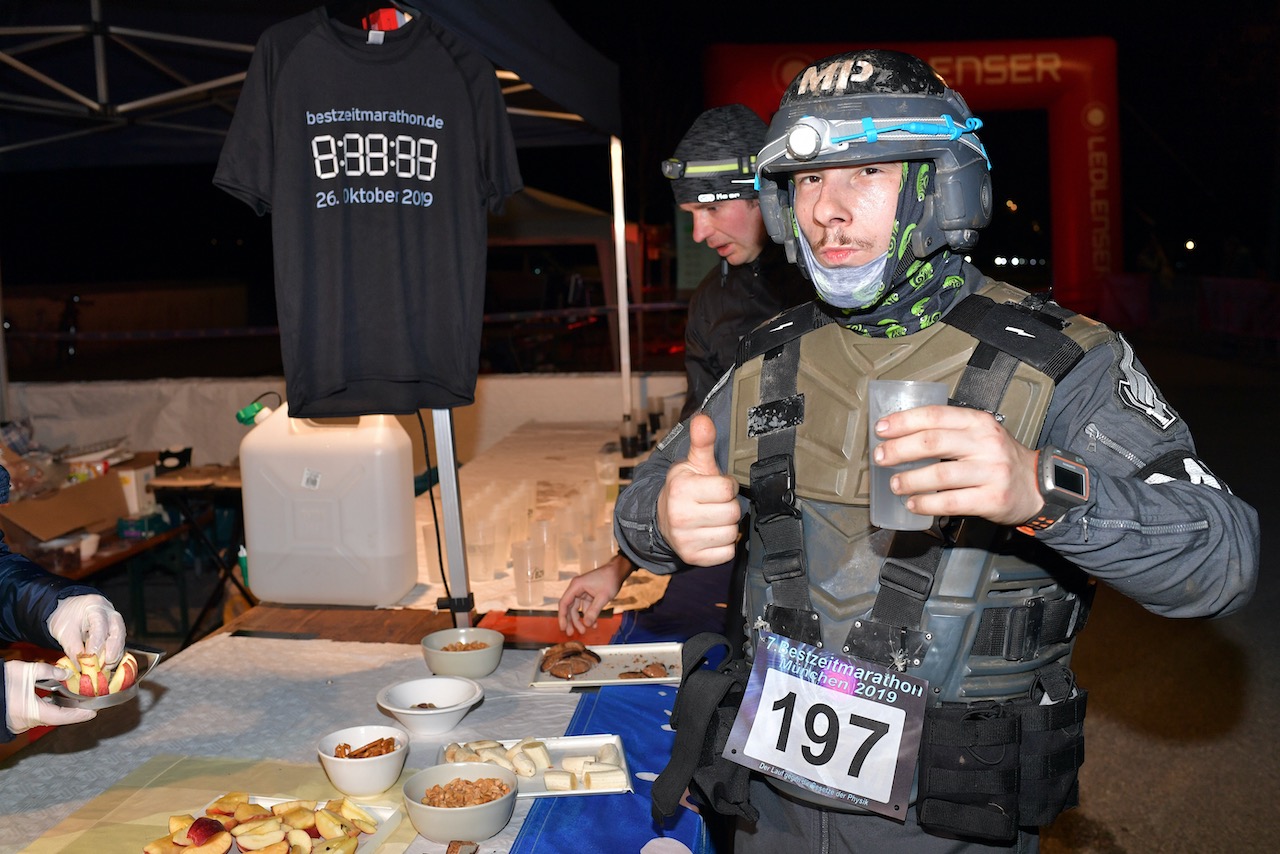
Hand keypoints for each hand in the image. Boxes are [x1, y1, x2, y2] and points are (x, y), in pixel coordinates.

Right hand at [3, 660, 95, 734]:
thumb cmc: (0, 682)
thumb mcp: (27, 671)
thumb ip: (49, 672)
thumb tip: (66, 673)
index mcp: (33, 713)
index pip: (63, 717)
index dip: (79, 715)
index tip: (93, 714)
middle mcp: (27, 722)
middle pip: (55, 718)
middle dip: (70, 712)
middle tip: (86, 705)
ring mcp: (18, 724)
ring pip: (44, 717)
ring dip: (57, 710)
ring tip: (72, 701)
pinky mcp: (12, 721)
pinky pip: (34, 716)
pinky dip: (45, 709)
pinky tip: (50, 700)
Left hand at [47, 594, 126, 666]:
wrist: (71, 610)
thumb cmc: (67, 617)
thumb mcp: (63, 631)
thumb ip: (72, 648)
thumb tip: (80, 665)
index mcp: (95, 608)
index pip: (99, 627)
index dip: (96, 644)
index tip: (89, 659)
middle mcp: (110, 614)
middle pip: (117, 632)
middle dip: (112, 651)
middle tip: (104, 666)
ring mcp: (116, 622)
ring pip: (120, 639)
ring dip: (114, 656)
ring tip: (103, 668)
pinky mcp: (117, 631)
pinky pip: (119, 644)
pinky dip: (114, 656)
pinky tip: (106, 665)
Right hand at [557, 553, 633, 636]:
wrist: (618, 571)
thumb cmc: (610, 579)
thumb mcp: (603, 597)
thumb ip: (594, 611)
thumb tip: (586, 624)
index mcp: (576, 586)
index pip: (564, 603)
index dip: (562, 617)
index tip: (563, 628)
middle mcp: (577, 588)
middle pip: (569, 607)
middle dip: (570, 621)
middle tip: (570, 633)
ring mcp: (582, 591)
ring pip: (576, 609)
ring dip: (580, 620)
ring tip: (584, 631)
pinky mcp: (588, 594)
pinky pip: (585, 607)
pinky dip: (588, 615)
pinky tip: (594, 625)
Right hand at [657, 414, 741, 565]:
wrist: (662, 518)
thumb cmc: (684, 489)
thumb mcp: (693, 464)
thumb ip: (702, 442)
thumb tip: (703, 419)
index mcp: (682, 489)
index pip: (727, 489)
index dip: (727, 486)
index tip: (716, 486)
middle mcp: (680, 516)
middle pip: (732, 513)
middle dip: (728, 506)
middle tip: (715, 504)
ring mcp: (686, 540)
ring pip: (731, 533)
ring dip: (727, 526)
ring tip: (713, 518)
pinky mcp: (693, 558)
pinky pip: (727, 553)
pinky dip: (724, 545)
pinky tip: (711, 534)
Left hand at [872, 403, 1042, 525]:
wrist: (1038, 485)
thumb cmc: (999, 459)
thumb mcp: (980, 435)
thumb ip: (948, 431)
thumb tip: (899, 436)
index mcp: (978, 422)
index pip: (935, 415)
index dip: (903, 421)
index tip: (881, 429)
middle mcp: (986, 444)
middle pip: (933, 442)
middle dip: (899, 450)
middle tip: (880, 457)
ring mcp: (991, 472)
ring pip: (939, 474)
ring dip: (909, 480)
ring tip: (894, 484)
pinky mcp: (992, 499)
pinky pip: (951, 502)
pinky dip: (926, 504)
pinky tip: (913, 503)